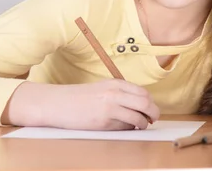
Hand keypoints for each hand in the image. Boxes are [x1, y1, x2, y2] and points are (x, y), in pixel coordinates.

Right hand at [4, 80, 160, 129]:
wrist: (58, 104)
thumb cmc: (80, 98)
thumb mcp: (103, 89)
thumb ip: (121, 94)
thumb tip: (141, 105)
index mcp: (116, 84)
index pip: (144, 93)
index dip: (151, 103)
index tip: (152, 109)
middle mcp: (115, 93)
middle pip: (146, 103)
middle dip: (153, 113)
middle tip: (152, 119)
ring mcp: (110, 108)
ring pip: (138, 117)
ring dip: (142, 124)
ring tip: (139, 126)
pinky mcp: (104, 122)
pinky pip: (124, 127)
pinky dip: (128, 129)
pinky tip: (124, 128)